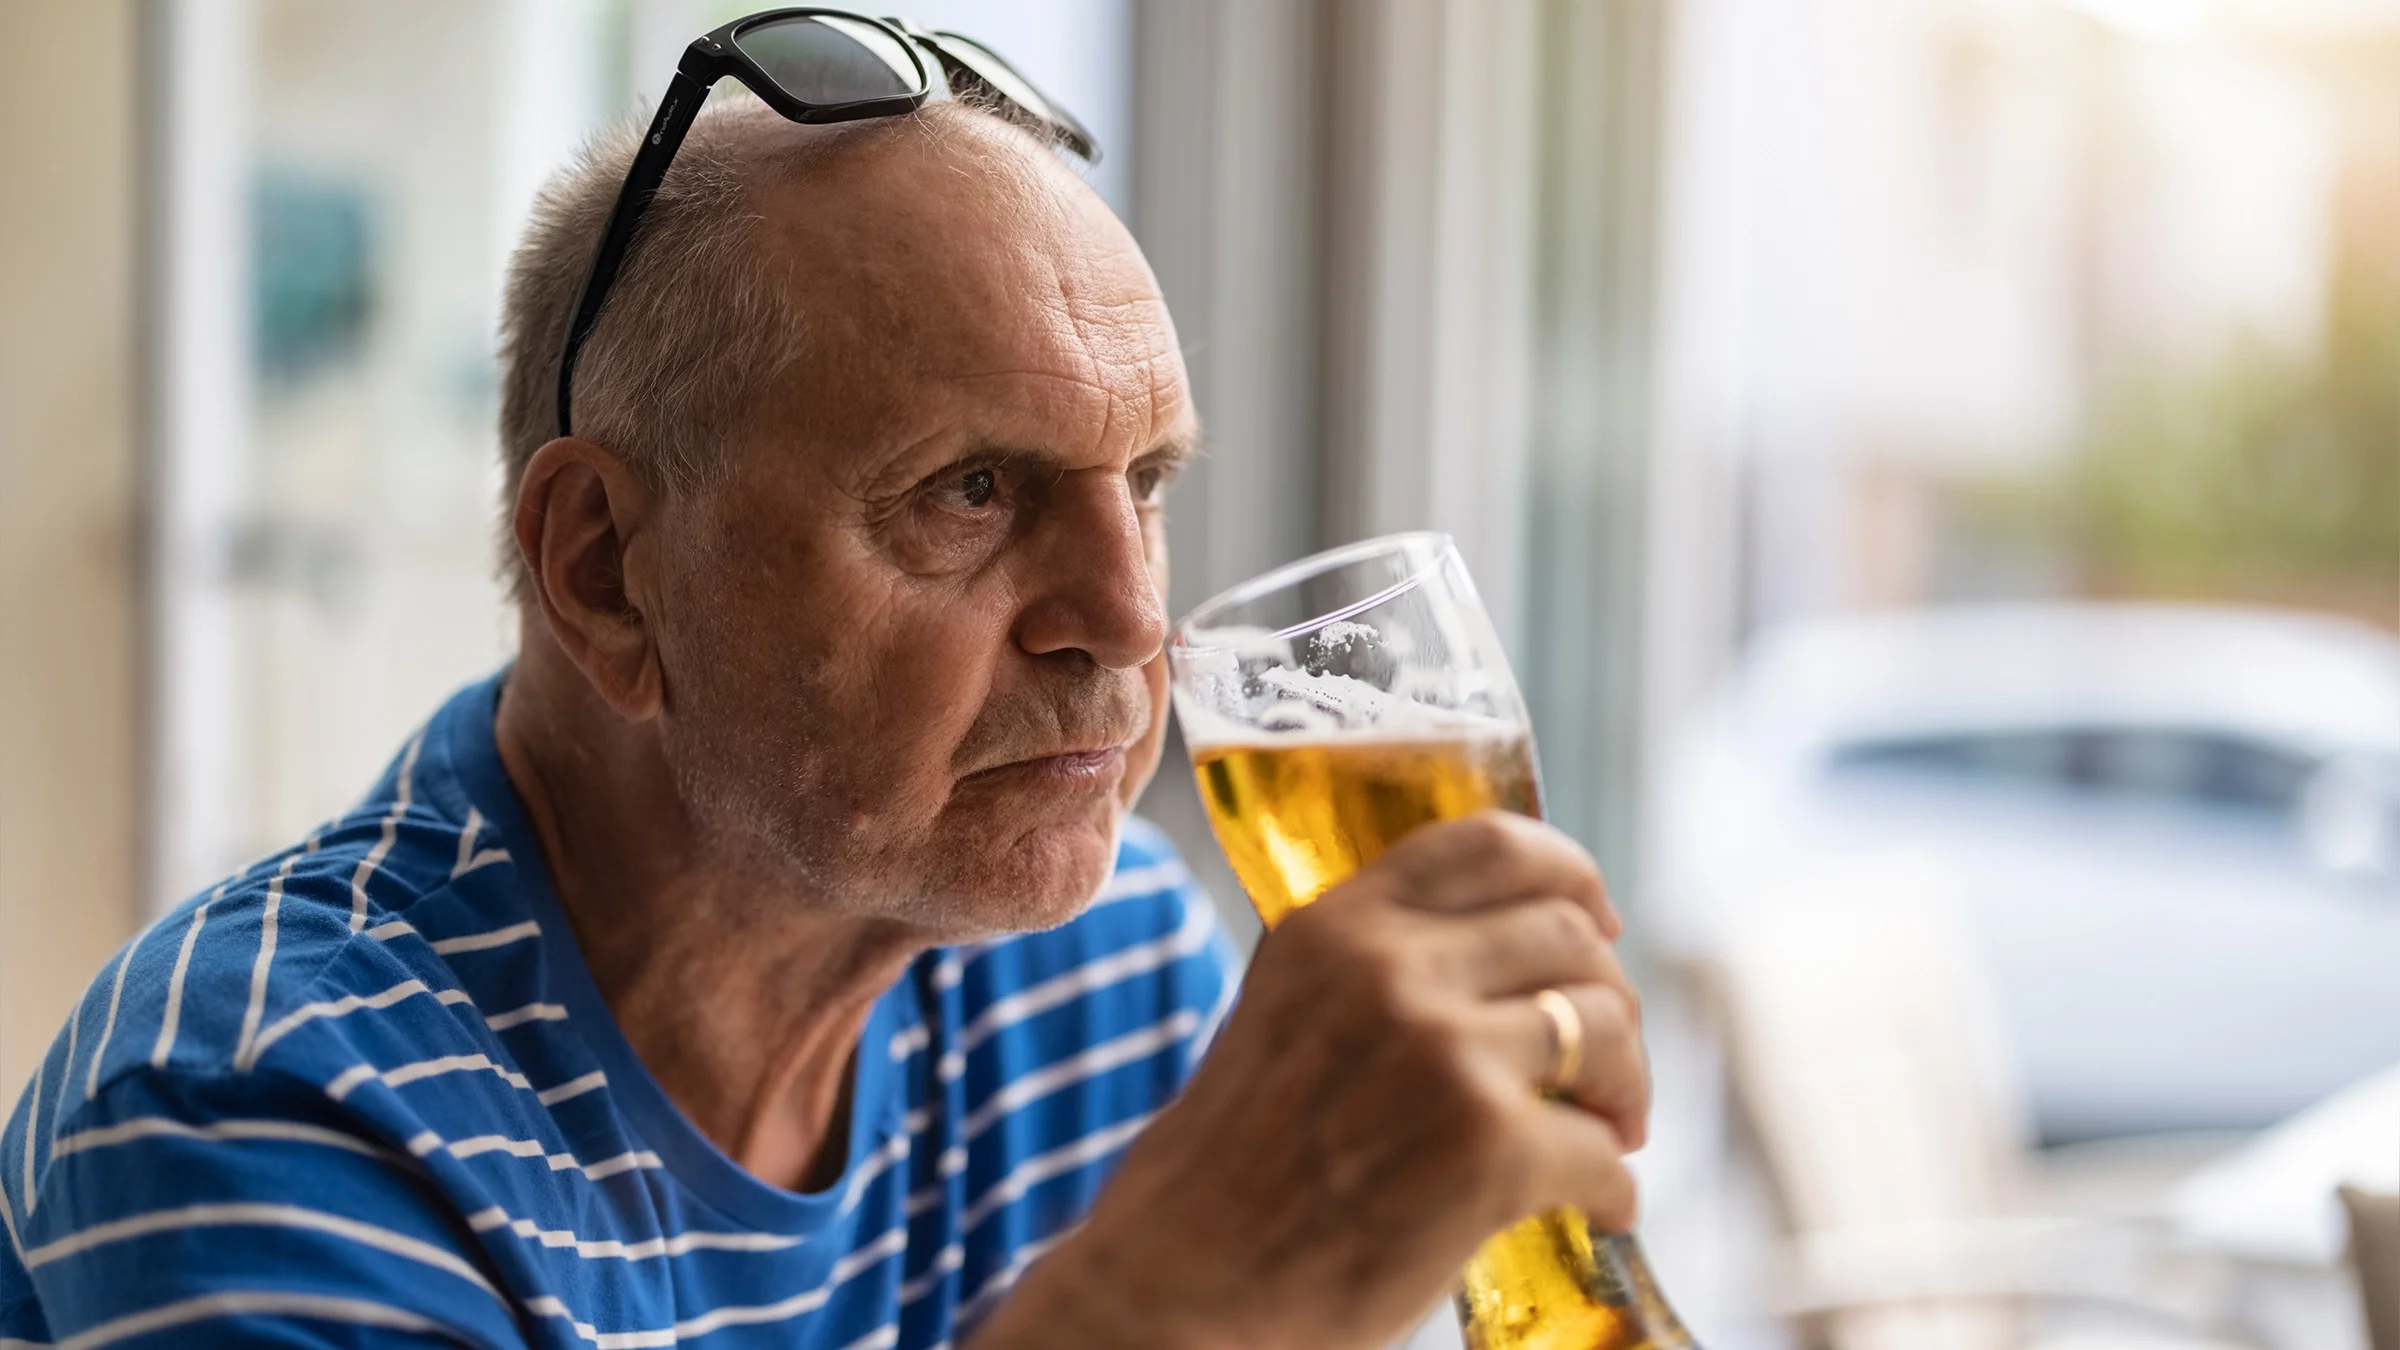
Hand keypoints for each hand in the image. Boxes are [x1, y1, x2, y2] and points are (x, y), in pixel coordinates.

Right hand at [979, 812, 1647, 1349]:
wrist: (1182, 1289)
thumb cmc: (1226, 1177)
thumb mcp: (1279, 1018)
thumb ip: (1368, 973)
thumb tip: (1491, 966)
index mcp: (1335, 926)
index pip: (1492, 842)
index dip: (1571, 875)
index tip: (1598, 923)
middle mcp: (1391, 968)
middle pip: (1569, 933)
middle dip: (1611, 1000)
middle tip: (1607, 1065)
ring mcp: (1445, 1052)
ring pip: (1605, 1027)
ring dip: (1627, 1086)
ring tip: (1609, 1132)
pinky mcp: (1487, 1147)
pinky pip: (1600, 1148)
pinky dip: (1615, 1185)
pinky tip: (1598, 1208)